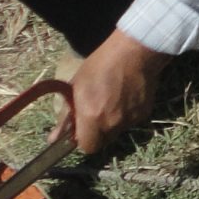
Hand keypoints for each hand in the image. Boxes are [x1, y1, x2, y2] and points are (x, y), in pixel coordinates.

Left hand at [55, 29, 171, 153]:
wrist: (134, 51)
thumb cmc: (100, 65)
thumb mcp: (76, 87)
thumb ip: (66, 116)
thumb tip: (54, 138)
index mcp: (92, 117)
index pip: (88, 147)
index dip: (84, 140)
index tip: (83, 128)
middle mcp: (112, 123)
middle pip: (104, 141)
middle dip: (98, 132)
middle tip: (97, 112)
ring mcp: (130, 119)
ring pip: (118, 131)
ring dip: (113, 123)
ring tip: (114, 100)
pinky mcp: (144, 113)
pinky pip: (131, 121)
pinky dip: (127, 114)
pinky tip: (127, 96)